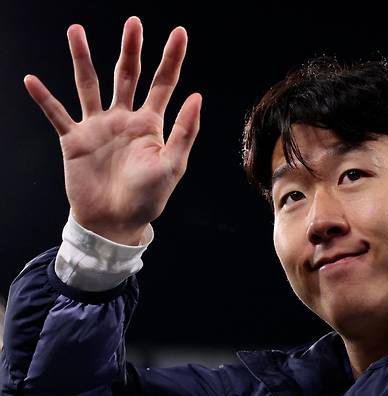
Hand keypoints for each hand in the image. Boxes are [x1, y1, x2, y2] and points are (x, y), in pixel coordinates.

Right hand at [24, 16, 201, 244]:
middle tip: (133, 22)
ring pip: (88, 85)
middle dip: (130, 49)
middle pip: (126, 75)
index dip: (171, 58)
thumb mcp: (172, 165)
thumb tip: (197, 96)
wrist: (115, 222)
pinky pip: (57, 115)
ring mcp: (98, 127)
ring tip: (75, 31)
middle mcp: (124, 119)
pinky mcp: (75, 141)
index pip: (163, 83)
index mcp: (150, 124)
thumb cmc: (148, 198)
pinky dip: (44, 98)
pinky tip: (32, 80)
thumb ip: (184, 131)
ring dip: (82, 59)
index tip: (179, 32)